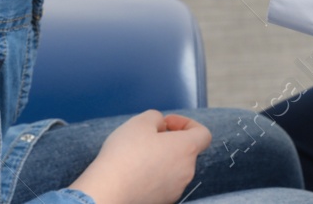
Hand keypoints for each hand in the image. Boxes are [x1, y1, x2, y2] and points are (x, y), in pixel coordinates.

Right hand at [69, 109, 211, 203]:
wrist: (109, 191)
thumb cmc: (125, 154)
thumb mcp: (140, 121)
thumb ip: (156, 117)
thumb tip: (161, 127)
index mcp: (187, 149)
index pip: (203, 134)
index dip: (186, 123)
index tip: (166, 124)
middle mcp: (187, 171)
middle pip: (186, 151)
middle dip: (169, 140)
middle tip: (147, 137)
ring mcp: (175, 189)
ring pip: (174, 168)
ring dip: (161, 158)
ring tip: (136, 155)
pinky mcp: (163, 201)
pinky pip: (163, 183)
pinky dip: (154, 175)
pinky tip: (133, 172)